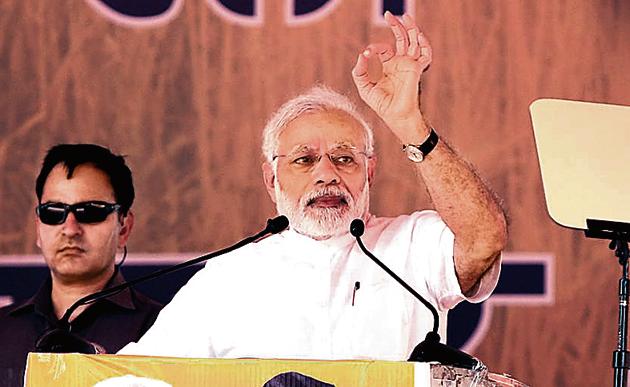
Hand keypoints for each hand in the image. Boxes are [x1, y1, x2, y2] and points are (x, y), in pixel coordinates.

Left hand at [352, 12, 431, 138]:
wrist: (395, 116)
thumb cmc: (382, 104)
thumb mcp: (364, 87)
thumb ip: (359, 71)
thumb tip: (362, 55)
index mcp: (389, 66)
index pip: (384, 49)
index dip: (374, 48)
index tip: (367, 54)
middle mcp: (400, 63)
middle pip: (401, 39)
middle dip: (396, 26)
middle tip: (389, 14)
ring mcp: (410, 65)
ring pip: (414, 42)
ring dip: (411, 28)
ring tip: (405, 16)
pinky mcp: (416, 70)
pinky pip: (425, 55)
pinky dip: (424, 45)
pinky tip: (418, 36)